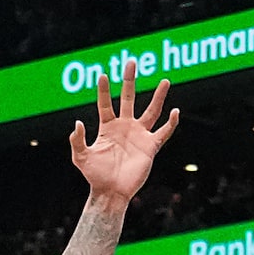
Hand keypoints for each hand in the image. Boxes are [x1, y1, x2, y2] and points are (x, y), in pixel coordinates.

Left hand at [68, 59, 178, 203]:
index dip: (104, 91)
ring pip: (151, 111)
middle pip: (129, 98)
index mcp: (108, 127)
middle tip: (131, 62)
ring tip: (165, 80)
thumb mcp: (80, 157)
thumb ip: (78, 140)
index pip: (106, 104)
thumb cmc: (95, 176)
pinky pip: (163, 132)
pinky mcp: (150, 147)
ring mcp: (139, 135)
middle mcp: (125, 127)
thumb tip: (78, 122)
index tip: (103, 75)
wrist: (111, 192)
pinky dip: (171, 123)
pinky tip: (175, 112)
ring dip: (159, 96)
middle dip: (130, 81)